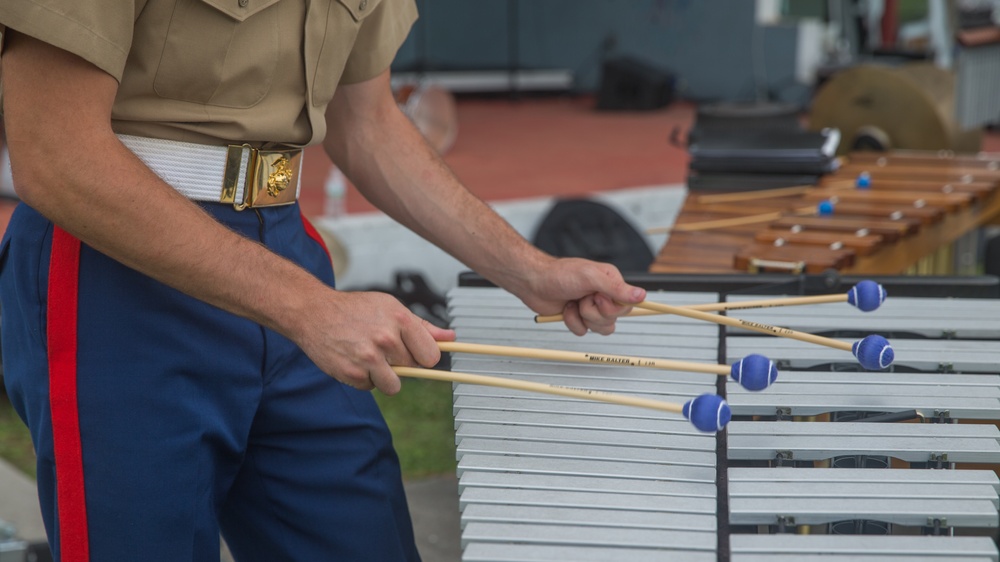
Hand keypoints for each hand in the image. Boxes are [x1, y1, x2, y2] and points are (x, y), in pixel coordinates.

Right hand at [294, 290, 455, 394]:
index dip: (425, 356)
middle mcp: (386, 339)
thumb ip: (421, 327)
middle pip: (412, 369)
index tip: (417, 353)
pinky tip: (353, 360)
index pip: (431, 356)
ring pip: (394, 385)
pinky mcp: (351, 373)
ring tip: (369, 357)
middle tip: (380, 346)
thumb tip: (450, 338)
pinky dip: (363, 379)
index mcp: (400, 319)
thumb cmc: (355, 309)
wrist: (313, 312)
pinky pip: (370, 388)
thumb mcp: (390, 308)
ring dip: (384, 376)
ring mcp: (368, 358)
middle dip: (399, 361)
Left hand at [518, 257, 645, 335]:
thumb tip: (642, 296)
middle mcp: (603, 296)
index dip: (613, 307)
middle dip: (595, 312)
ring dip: (584, 318)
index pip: (627, 305)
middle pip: (614, 319)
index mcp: (611, 282)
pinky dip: (572, 322)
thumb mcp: (591, 277)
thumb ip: (617, 288)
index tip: (599, 298)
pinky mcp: (579, 318)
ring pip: (601, 328)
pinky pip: (583, 332)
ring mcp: (591, 308)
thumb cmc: (560, 274)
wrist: (534, 282)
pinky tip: (566, 309)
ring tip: (574, 303)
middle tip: (583, 298)